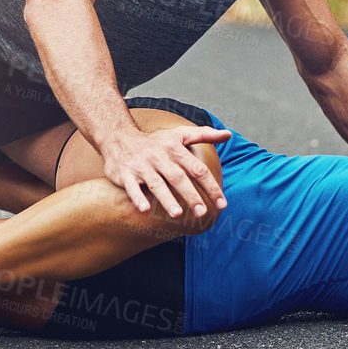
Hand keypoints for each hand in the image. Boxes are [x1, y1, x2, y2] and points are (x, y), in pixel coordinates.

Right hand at [101, 124, 230, 217]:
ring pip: (156, 184)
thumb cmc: (155, 141)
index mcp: (175, 150)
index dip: (210, 186)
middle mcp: (160, 158)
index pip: (197, 169)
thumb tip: (228, 135)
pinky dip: (138, 198)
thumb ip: (204, 135)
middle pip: (178, 178)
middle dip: (191, 195)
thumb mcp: (179, 134)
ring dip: (166, 199)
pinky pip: (132, 187)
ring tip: (177, 214)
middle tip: (202, 213)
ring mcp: (142, 166)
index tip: (221, 204)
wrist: (119, 138)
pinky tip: (145, 209)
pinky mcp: (126, 174)